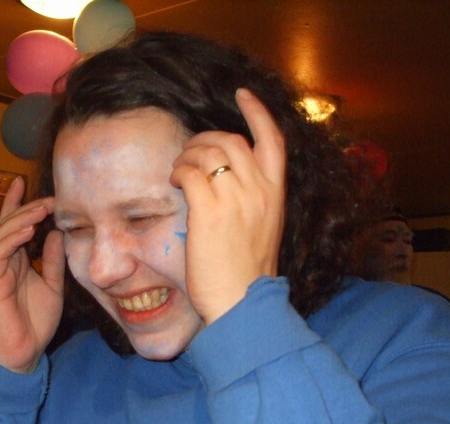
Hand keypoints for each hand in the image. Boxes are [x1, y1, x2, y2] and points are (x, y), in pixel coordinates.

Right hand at [0, 177, 64, 372]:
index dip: (17, 203)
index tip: (23, 182)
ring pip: (1, 235)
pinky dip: (12, 239)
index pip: (14, 226)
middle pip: (8, 225)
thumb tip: (55, 233)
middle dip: (25, 207)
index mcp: (18, 261)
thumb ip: (52, 261)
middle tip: (46, 197)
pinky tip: (28, 230)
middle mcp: (5, 262)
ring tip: (40, 209)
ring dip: (20, 219)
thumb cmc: (36, 322)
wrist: (24, 352)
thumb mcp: (53, 286)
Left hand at [170, 88, 285, 323]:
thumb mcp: (264, 229)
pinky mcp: (209, 213)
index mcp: (276, 194)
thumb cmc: (248, 274)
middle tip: (189, 151)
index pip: (273, 139)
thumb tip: (227, 180)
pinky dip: (177, 171)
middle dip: (205, 138)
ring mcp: (235, 199)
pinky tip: (173, 181)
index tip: (242, 94)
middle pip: (231, 140)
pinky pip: (189, 172)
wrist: (243, 303)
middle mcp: (259, 190)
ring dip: (187, 154)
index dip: (257, 112)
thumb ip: (253, 200)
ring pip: (207, 151)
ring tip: (178, 170)